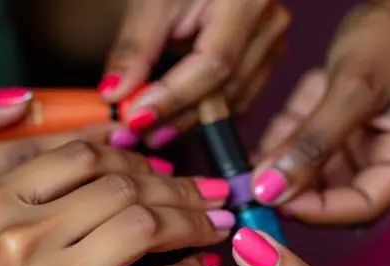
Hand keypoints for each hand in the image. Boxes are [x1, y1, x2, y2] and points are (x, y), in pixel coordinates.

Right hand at [0, 142, 232, 265]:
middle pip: (123, 187)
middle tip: (210, 196)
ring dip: (193, 223)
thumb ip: (38, 205)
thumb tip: (126, 180)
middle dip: (179, 188)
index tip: (165, 170)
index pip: (82, 157)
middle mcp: (19, 235)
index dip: (136, 160)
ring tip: (215, 226)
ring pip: (147, 226)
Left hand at [100, 0, 288, 147]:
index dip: (174, 96)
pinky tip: (176, 114)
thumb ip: (136, 49)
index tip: (137, 116)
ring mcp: (275, 43)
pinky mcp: (268, 58)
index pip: (213, 64)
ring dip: (191, 120)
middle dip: (179, 116)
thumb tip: (114, 95)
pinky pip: (239, 98)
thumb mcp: (153, 0)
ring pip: (234, 102)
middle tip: (137, 129)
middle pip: (226, 90)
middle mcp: (270, 24)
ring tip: (152, 126)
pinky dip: (206, 111)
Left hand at [250, 1, 389, 223]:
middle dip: (295, 183)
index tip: (268, 195)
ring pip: (317, 176)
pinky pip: (311, 152)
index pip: (361, 207)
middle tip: (255, 172)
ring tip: (275, 134)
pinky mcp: (351, 138)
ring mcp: (371, 151)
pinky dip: (293, 139)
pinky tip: (288, 118)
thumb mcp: (350, 88)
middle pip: (336, 197)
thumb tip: (272, 189)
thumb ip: (312, 142)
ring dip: (290, 159)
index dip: (313, 209)